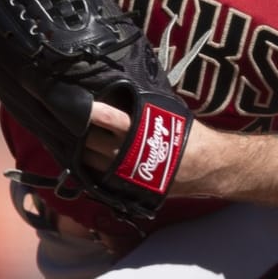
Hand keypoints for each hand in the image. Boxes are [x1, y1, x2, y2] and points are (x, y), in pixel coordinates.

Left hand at [81, 100, 223, 193]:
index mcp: (140, 132)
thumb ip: (140, 105)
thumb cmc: (188, 135)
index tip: (75, 100)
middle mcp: (129, 155)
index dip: (91, 111)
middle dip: (79, 128)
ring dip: (79, 147)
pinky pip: (98, 178)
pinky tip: (81, 155)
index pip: (109, 118)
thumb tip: (118, 89)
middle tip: (68, 115)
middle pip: (91, 140)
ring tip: (69, 133)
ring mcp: (126, 175)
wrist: (210, 167)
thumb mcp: (165, 112)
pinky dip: (88, 166)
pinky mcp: (127, 189)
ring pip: (89, 161)